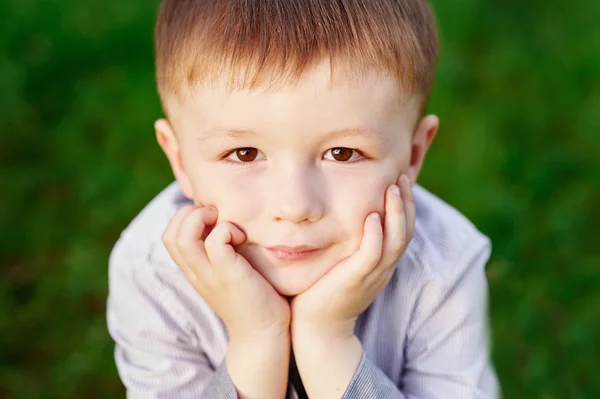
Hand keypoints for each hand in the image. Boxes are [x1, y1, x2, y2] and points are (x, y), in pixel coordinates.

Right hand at [162, 205, 290, 338]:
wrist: (263, 334)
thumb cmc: (254, 298)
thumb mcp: (228, 273)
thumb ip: (221, 254)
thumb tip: (227, 225)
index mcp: (194, 271)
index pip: (169, 237)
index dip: (184, 218)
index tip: (211, 217)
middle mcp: (196, 273)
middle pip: (170, 235)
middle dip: (189, 213)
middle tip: (216, 215)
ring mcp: (209, 275)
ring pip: (183, 237)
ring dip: (202, 218)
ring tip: (225, 223)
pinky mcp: (228, 276)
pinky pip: (214, 242)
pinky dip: (227, 230)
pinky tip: (242, 237)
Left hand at [290, 175, 414, 338]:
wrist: (317, 327)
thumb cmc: (325, 290)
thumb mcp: (344, 262)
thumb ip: (350, 242)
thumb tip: (346, 217)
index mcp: (382, 261)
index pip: (403, 228)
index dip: (405, 204)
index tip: (399, 179)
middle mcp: (383, 267)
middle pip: (406, 230)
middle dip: (406, 202)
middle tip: (401, 176)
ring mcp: (372, 274)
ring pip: (395, 240)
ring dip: (396, 213)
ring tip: (393, 188)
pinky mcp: (356, 280)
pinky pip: (372, 255)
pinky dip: (375, 235)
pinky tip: (372, 216)